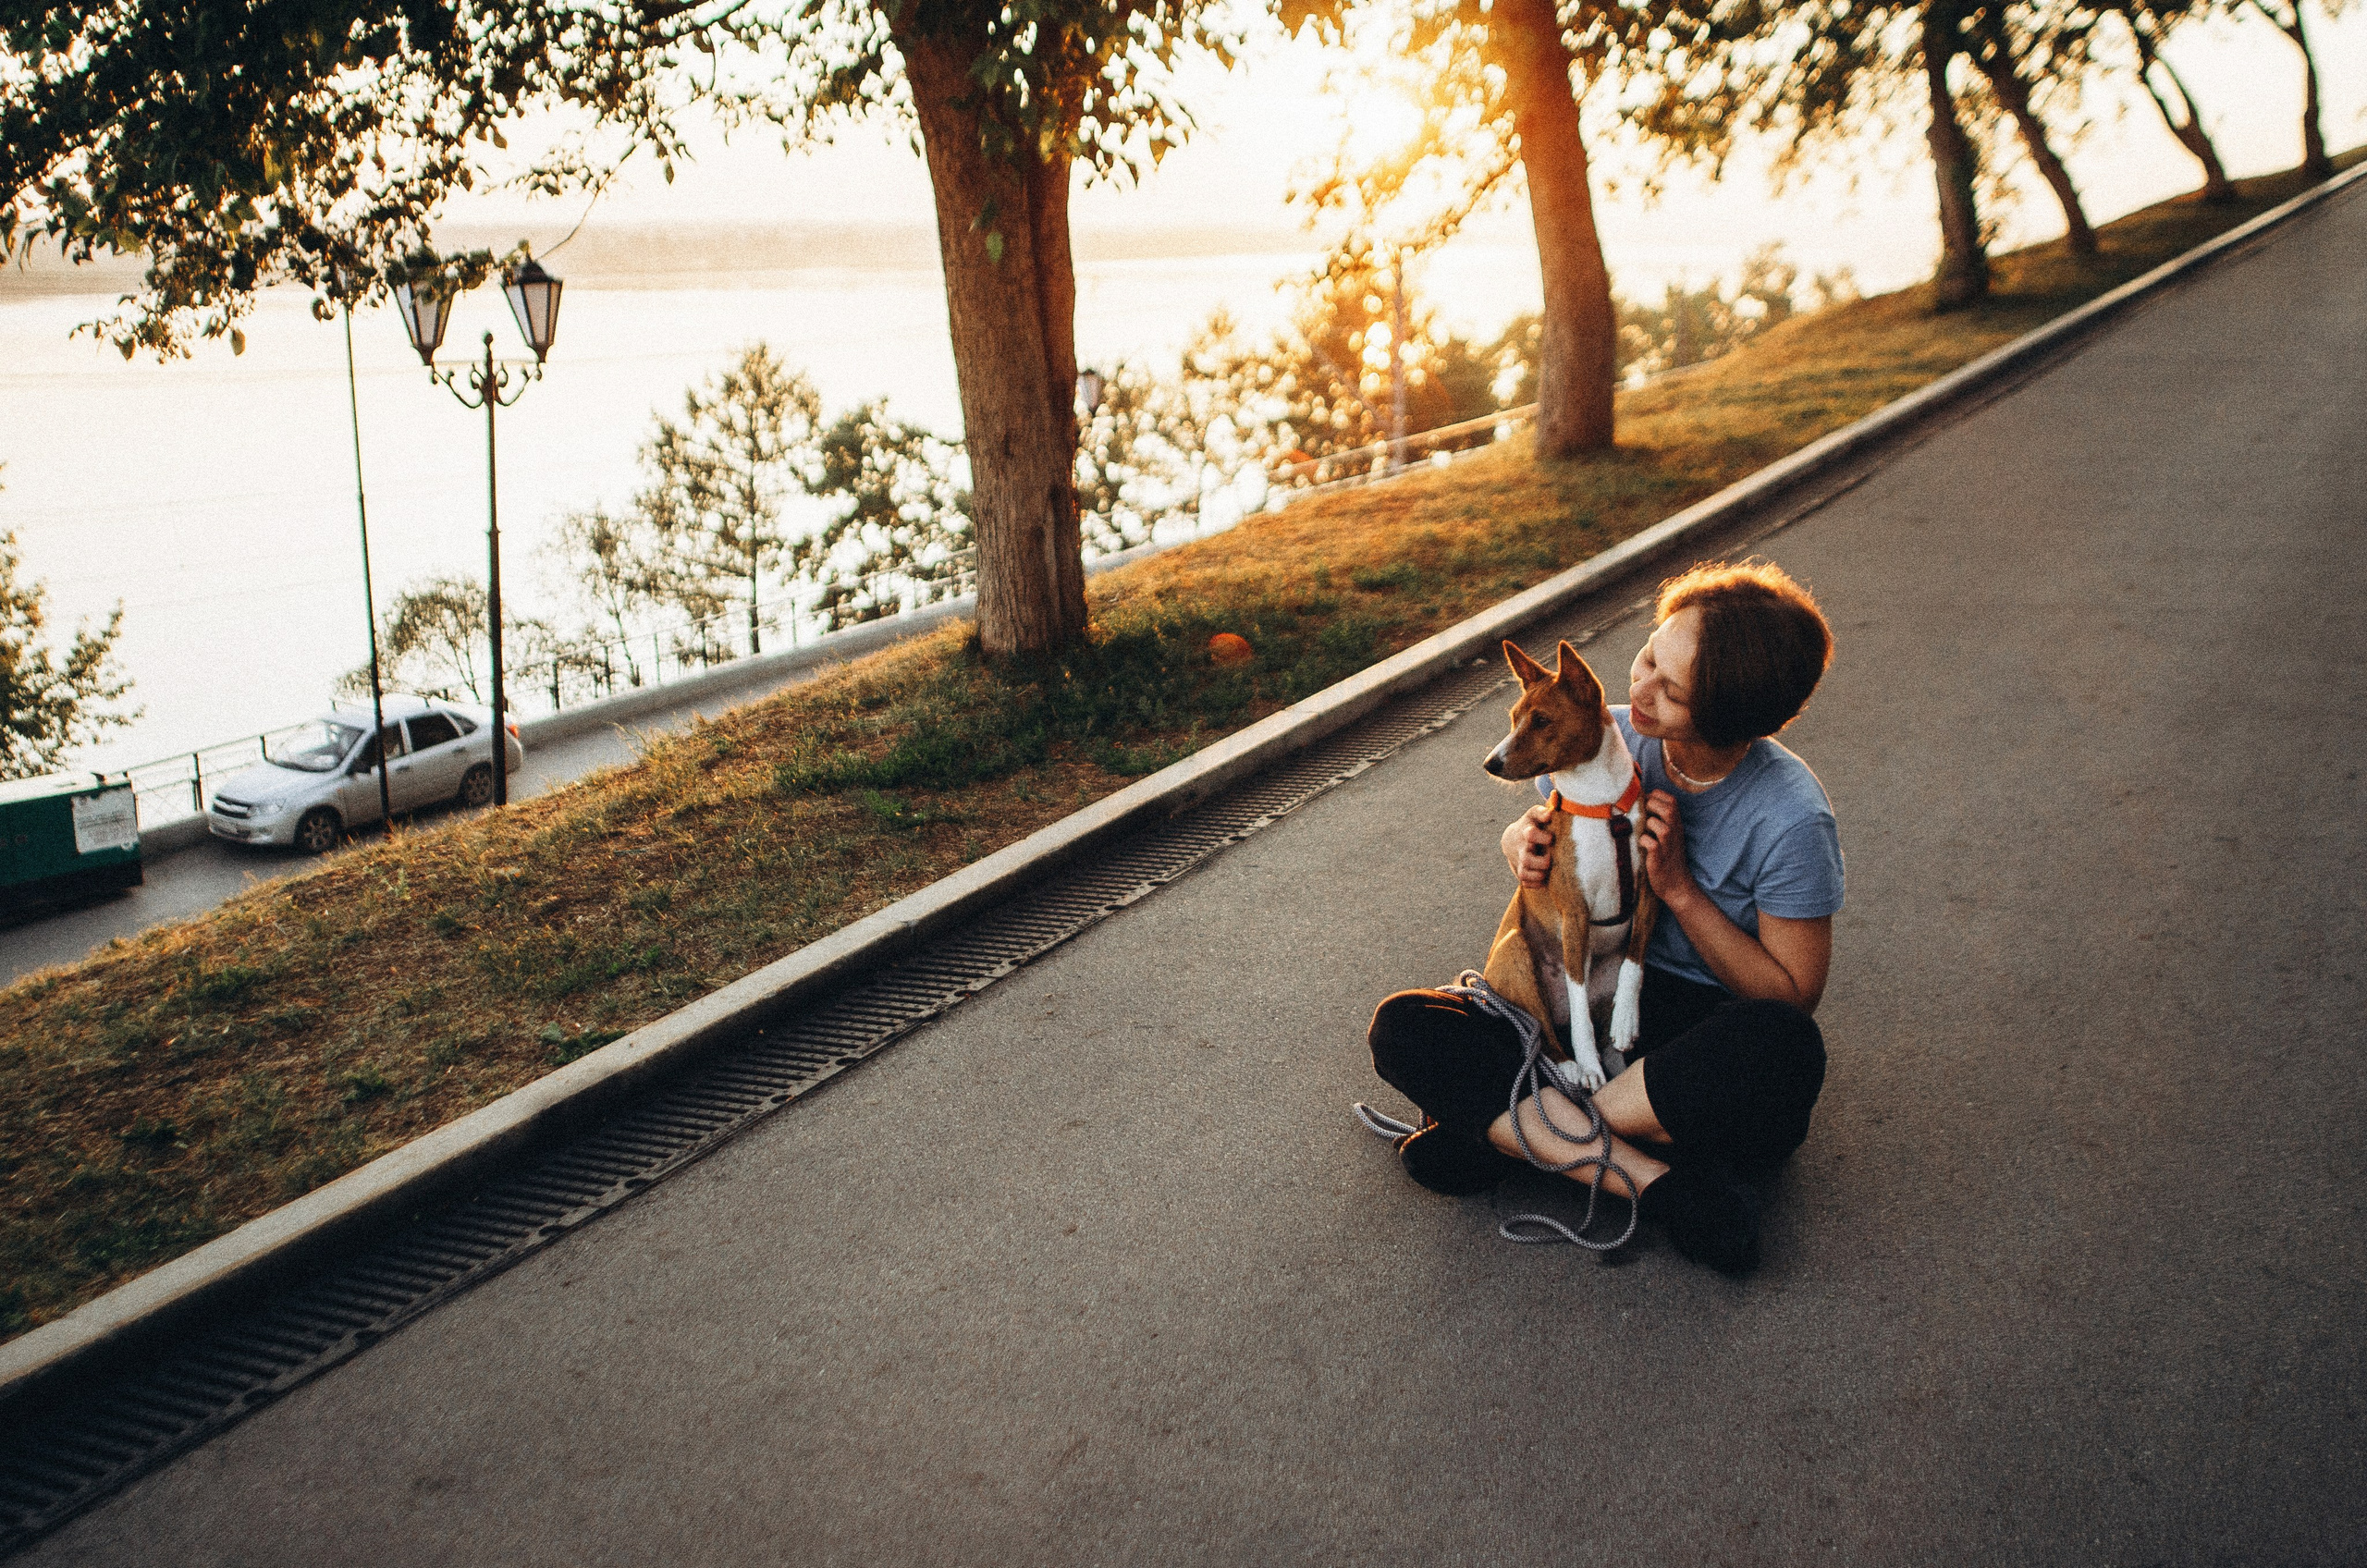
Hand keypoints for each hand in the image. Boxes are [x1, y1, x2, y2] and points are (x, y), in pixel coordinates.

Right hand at [1501, 806, 1552, 887]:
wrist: (1513, 839)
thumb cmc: (1534, 825)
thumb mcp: (1537, 814)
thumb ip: (1547, 808)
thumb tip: (1556, 795)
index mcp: (1528, 827)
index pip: (1531, 828)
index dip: (1542, 829)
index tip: (1551, 828)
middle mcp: (1523, 844)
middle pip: (1526, 855)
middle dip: (1540, 860)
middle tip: (1550, 858)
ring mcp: (1520, 858)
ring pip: (1524, 871)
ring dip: (1537, 874)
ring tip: (1547, 871)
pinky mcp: (1520, 870)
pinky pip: (1524, 880)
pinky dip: (1534, 882)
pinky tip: (1543, 879)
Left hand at [1637, 789, 1700, 909]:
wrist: (1675, 884)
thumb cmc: (1667, 856)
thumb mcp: (1668, 835)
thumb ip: (1660, 819)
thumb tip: (1639, 802)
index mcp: (1676, 824)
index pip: (1671, 800)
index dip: (1656, 796)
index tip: (1646, 802)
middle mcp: (1675, 832)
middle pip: (1668, 809)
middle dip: (1652, 806)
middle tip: (1643, 814)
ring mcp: (1667, 845)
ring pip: (1660, 825)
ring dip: (1648, 824)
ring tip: (1644, 830)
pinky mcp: (1659, 857)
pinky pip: (1650, 843)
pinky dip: (1644, 841)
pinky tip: (1642, 845)